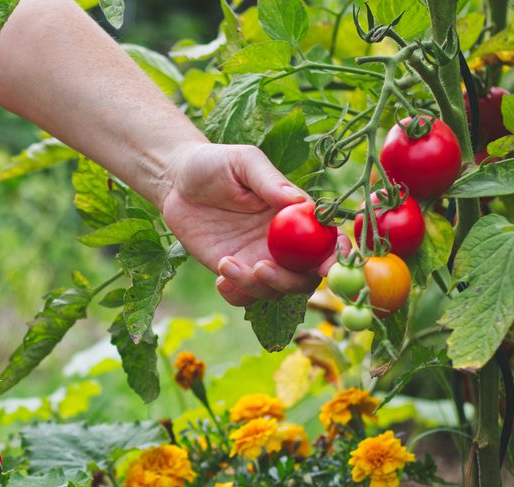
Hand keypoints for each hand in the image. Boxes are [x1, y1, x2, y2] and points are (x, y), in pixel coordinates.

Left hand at [159, 143, 343, 306]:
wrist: (176, 182)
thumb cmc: (215, 163)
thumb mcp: (243, 162)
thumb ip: (270, 181)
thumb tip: (299, 201)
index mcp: (296, 216)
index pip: (327, 240)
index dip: (336, 256)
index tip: (327, 266)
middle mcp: (284, 243)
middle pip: (305, 276)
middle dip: (290, 281)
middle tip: (260, 268)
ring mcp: (259, 259)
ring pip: (275, 291)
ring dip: (256, 287)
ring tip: (225, 263)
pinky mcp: (234, 271)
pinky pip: (245, 297)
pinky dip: (237, 296)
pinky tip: (219, 277)